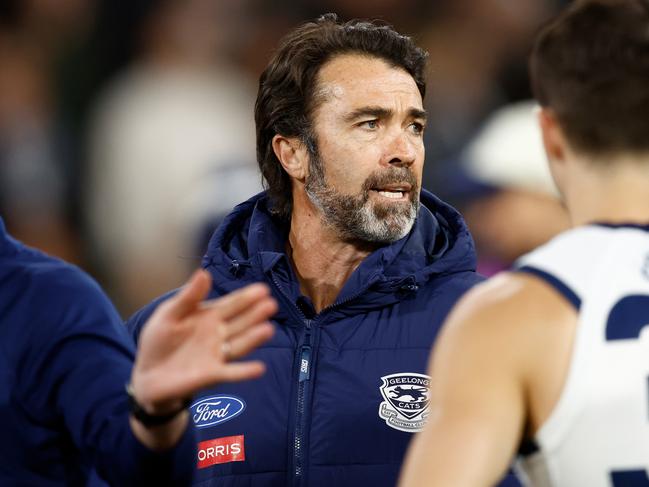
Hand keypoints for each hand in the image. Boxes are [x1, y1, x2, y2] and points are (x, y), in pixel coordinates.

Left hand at [130, 270, 276, 414]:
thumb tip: (204, 272)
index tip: (262, 290)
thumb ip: (188, 297)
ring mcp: (217, 354)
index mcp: (209, 316)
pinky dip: (244, 371)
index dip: (246, 297)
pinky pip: (231, 372)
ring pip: (239, 344)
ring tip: (268, 330)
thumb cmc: (159, 340)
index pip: (232, 304)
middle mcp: (219, 334)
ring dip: (254, 338)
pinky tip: (259, 368)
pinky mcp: (213, 374)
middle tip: (270, 305)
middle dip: (255, 314)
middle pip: (240, 322)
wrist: (146, 374)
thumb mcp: (169, 314)